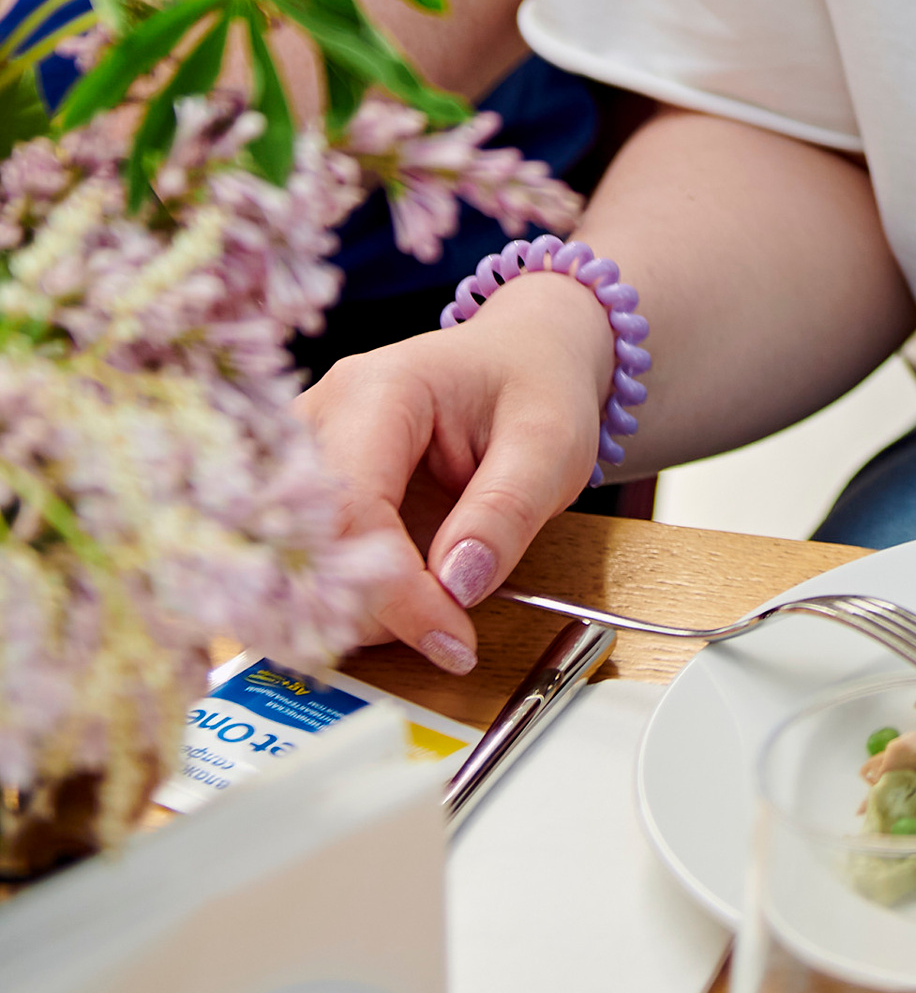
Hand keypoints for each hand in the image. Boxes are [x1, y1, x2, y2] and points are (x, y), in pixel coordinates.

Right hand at [297, 274, 614, 673]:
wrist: (524, 351)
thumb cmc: (534, 383)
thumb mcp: (551, 441)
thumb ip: (507, 511)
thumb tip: (458, 586)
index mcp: (376, 390)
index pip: (355, 511)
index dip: (396, 593)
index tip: (454, 640)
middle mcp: (317, 418)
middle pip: (305, 544)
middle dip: (367, 611)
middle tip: (443, 633)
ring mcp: (298, 458)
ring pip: (288, 567)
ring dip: (350, 615)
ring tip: (428, 615)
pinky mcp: (302, 496)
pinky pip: (298, 569)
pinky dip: (341, 607)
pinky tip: (396, 608)